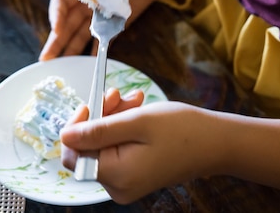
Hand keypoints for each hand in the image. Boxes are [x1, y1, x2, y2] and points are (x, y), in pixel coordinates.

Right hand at [39, 0, 179, 60]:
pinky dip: (96, 50)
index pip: (61, 1)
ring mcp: (102, 13)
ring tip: (61, 66)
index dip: (56, 16)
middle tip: (46, 59)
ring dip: (71, 49)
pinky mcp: (117, 21)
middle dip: (56, 41)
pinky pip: (103, 38)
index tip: (57, 30)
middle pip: (67, 23)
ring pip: (81, 33)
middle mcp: (89, 1)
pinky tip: (90, 63)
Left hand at [60, 101, 209, 203]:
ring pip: (103, 142)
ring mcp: (126, 182)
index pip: (73, 155)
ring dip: (114, 116)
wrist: (214, 142)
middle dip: (101, 115)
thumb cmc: (180, 130)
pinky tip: (137, 109)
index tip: (94, 102)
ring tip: (135, 99)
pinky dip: (123, 126)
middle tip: (120, 94)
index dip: (77, 126)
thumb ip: (98, 130)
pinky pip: (117, 147)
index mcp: (116, 176)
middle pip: (89, 146)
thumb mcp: (136, 122)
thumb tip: (64, 136)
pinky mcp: (135, 174)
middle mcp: (117, 186)